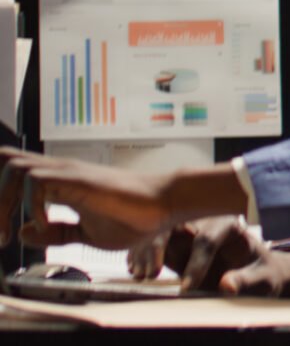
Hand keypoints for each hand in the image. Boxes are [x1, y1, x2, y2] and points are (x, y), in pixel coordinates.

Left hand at [0, 146, 171, 250]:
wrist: (164, 205)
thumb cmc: (134, 217)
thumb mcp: (85, 234)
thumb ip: (55, 234)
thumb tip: (23, 232)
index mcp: (59, 183)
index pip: (12, 172)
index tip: (1, 232)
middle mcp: (59, 172)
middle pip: (5, 163)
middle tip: (0, 235)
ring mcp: (68, 173)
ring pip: (13, 167)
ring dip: (2, 202)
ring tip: (7, 233)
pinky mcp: (79, 179)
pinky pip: (37, 180)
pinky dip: (31, 205)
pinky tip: (44, 224)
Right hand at [148, 216, 289, 295]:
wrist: (261, 273)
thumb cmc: (266, 273)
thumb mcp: (264, 279)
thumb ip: (246, 281)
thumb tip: (226, 285)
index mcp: (231, 226)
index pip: (208, 238)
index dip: (197, 263)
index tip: (189, 288)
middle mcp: (208, 224)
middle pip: (178, 225)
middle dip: (161, 245)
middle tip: (151, 274)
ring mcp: (192, 234)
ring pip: (161, 232)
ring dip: (147, 249)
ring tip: (140, 273)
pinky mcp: (180, 247)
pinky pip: (156, 245)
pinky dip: (143, 254)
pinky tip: (136, 270)